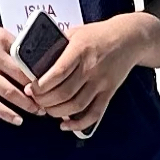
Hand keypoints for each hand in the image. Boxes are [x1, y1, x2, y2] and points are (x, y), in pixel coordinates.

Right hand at [0, 15, 42, 123]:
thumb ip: (12, 47)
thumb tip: (37, 63)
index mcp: (1, 38)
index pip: (28, 58)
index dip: (43, 73)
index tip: (56, 83)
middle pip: (21, 76)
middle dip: (38, 92)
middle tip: (51, 102)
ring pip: (7, 91)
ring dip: (25, 104)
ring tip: (38, 112)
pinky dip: (4, 112)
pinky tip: (16, 120)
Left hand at [21, 14, 146, 135]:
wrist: (129, 38)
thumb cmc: (98, 35)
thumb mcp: (74, 33)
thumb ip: (56, 47)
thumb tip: (34, 61)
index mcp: (80, 50)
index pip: (57, 73)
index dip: (41, 85)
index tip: (30, 89)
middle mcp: (91, 68)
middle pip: (64, 93)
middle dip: (45, 101)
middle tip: (35, 100)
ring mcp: (101, 82)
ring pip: (76, 105)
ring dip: (58, 112)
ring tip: (47, 110)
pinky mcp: (109, 92)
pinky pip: (94, 113)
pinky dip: (79, 123)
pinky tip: (66, 125)